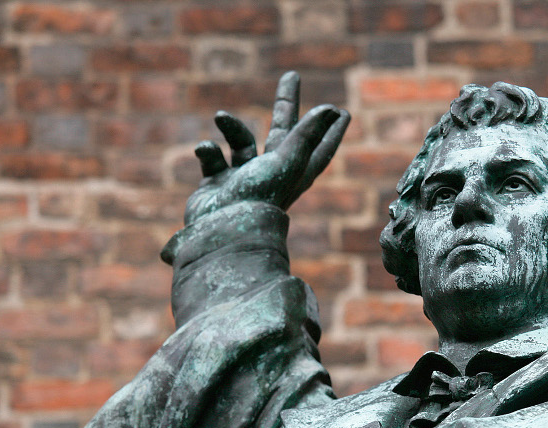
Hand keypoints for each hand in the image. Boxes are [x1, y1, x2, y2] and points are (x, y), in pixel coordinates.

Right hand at [183, 71, 350, 223]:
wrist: (218, 230)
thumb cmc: (259, 196)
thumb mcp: (287, 161)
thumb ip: (307, 133)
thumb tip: (331, 108)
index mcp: (295, 172)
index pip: (319, 146)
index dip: (331, 130)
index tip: (341, 111)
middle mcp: (272, 174)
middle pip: (284, 131)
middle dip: (286, 104)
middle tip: (291, 75)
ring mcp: (244, 179)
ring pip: (241, 141)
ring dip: (231, 127)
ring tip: (221, 116)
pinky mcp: (218, 184)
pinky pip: (213, 157)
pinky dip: (208, 150)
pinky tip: (206, 150)